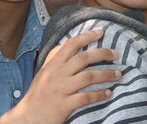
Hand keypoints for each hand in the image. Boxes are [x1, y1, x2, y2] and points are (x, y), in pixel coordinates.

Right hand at [0, 29, 120, 123]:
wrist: (28, 117)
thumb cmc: (37, 94)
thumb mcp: (43, 72)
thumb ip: (54, 59)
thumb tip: (66, 44)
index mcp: (52, 65)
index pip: (71, 45)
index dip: (87, 36)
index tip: (101, 32)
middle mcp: (57, 74)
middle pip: (83, 58)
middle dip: (102, 54)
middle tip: (116, 54)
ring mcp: (61, 89)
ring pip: (88, 77)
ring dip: (106, 74)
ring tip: (118, 74)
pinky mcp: (64, 105)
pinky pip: (86, 97)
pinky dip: (99, 94)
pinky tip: (108, 93)